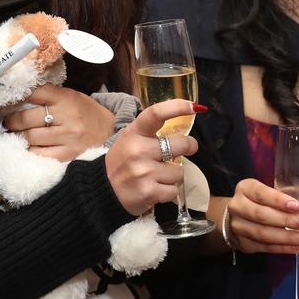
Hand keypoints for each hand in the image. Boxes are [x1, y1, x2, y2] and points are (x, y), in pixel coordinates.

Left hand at [3, 84, 113, 161]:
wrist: (111, 132)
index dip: (17, 97)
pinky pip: (39, 154)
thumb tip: (20, 99)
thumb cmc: (87, 114)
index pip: (35, 93)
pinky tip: (28, 148)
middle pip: (27, 118)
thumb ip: (50, 96)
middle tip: (8, 122)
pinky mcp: (68, 155)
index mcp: (67, 98)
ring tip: (16, 135)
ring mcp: (67, 137)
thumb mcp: (73, 97)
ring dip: (19, 137)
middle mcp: (67, 116)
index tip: (7, 103)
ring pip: (30, 137)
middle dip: (12, 121)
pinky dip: (30, 151)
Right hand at [105, 99, 197, 215]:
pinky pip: (174, 190)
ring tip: (156, 176)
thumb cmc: (123, 162)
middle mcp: (137, 150)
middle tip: (185, 149)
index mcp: (134, 132)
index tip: (195, 107)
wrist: (103, 191)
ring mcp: (143, 172)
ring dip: (172, 175)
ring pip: (179, 171)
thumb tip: (185, 117)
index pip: (156, 113)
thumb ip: (152, 131)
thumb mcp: (130, 139)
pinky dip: (168, 191)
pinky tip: (154, 189)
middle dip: (188, 147)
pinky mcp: (148, 192)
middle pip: (180, 144)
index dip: (178, 107)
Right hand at [223, 179, 298, 255]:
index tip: (297, 206)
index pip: (261, 193)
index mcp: (246, 188)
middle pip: (261, 215)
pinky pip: (265, 247)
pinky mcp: (243, 243)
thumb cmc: (261, 202)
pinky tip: (297, 248)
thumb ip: (298, 197)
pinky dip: (283, 248)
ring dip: (287, 238)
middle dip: (286, 221)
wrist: (236, 218)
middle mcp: (238, 206)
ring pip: (263, 234)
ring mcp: (238, 226)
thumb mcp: (273, 193)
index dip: (278, 200)